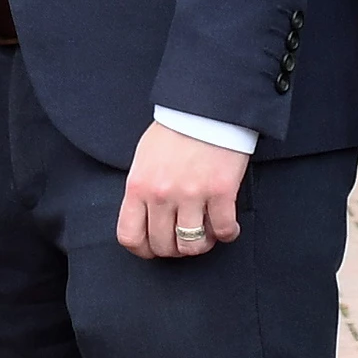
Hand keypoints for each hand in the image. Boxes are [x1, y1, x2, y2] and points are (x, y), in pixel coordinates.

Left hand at [117, 121, 248, 259]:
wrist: (205, 107)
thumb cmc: (174, 131)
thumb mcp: (144, 159)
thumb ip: (141, 190)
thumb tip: (145, 219)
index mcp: (138, 186)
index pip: (130, 236)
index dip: (143, 250)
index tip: (154, 248)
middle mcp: (161, 195)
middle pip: (163, 245)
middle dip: (174, 249)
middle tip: (184, 239)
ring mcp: (192, 194)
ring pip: (193, 245)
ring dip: (201, 244)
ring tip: (206, 233)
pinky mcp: (221, 192)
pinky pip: (223, 230)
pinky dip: (227, 233)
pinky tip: (227, 226)